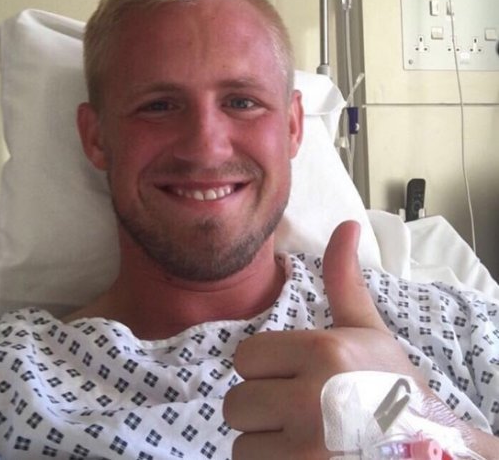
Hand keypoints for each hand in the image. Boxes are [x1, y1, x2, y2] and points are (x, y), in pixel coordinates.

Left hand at [223, 221, 425, 458]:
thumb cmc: (389, 386)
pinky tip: (301, 457)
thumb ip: (344, 280)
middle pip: (236, 403)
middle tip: (297, 409)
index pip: (245, 358)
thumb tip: (347, 224)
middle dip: (261, 406)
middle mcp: (312, 399)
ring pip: (241, 443)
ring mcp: (307, 449)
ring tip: (301, 435)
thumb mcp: (366, 329)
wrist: (424, 448)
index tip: (290, 375)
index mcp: (323, 352)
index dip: (264, 368)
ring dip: (264, 440)